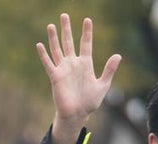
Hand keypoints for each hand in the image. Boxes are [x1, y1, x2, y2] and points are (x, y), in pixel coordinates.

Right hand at [36, 15, 121, 143]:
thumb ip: (109, 70)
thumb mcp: (103, 85)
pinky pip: (48, 63)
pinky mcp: (55, 77)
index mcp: (85, 64)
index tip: (87, 20)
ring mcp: (63, 69)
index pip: (85, 44)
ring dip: (54, 38)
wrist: (77, 114)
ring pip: (57, 50)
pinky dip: (44, 54)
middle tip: (64, 15)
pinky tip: (39, 44)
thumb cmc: (90, 102)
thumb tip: (118, 55)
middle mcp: (73, 64)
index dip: (86, 32)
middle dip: (67, 29)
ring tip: (51, 25)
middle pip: (69, 42)